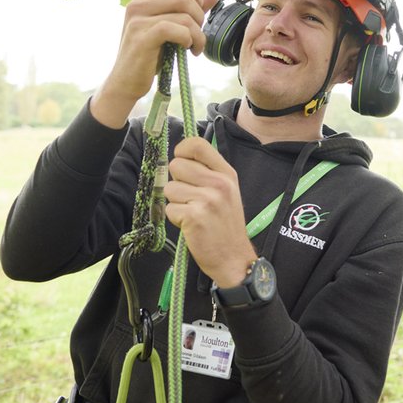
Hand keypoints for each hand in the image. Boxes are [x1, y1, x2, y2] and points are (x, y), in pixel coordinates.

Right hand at [90, 0, 218, 126]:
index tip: (195, 12)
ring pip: (183, 15)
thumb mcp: (171, 28)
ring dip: (198, 33)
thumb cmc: (150, 55)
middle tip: (197, 33)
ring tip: (195, 46)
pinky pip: (177, 29)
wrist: (126, 82)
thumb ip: (191, 8)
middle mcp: (136, 5)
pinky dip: (190, 39)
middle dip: (199, 15)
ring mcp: (137, 20)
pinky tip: (189, 50)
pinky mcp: (142, 38)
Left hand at [164, 137, 257, 287]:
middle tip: (190, 198)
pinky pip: (169, 208)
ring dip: (175, 202)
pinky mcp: (194, 217)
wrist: (233, 258)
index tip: (182, 162)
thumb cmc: (225, 224)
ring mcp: (207, 200)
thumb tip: (179, 157)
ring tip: (192, 213)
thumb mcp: (227, 191)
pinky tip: (190, 225)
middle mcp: (219, 183)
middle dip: (177, 182)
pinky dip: (175, 219)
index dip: (182, 151)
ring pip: (169, 188)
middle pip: (177, 165)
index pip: (197, 145)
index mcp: (226, 173)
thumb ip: (207, 172)